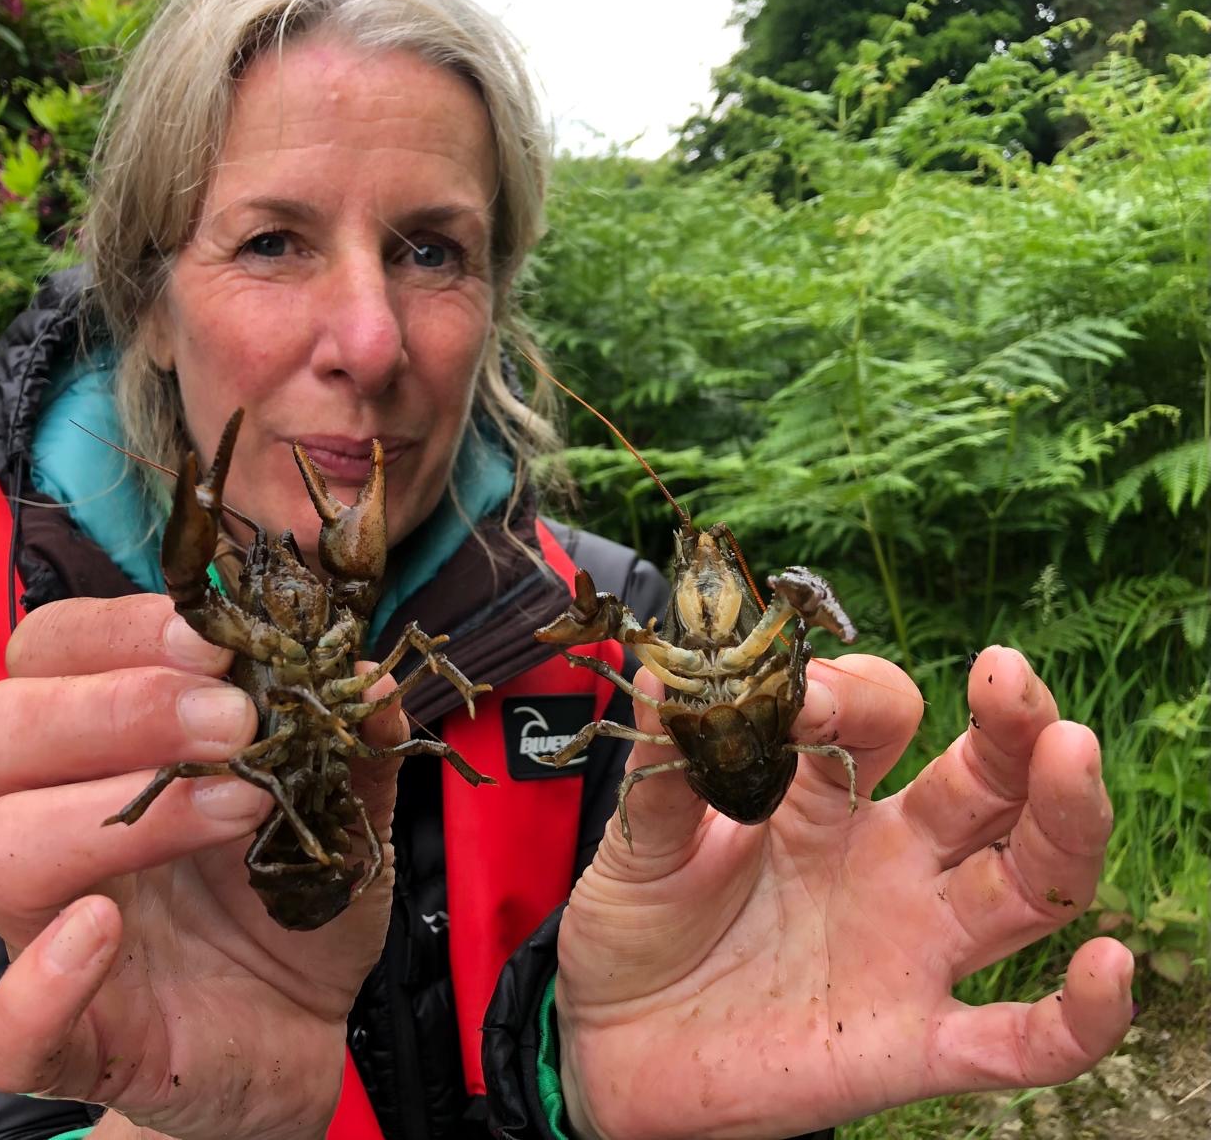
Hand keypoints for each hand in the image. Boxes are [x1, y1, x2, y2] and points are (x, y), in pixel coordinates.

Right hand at [0, 595, 403, 1139]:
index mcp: (99, 745)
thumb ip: (348, 743)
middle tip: (233, 720)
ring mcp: (45, 935)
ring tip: (234, 808)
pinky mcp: (69, 1045)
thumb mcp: (338, 804)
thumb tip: (371, 681)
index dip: (117, 631)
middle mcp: (50, 823)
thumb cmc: (290, 892)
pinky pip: (3, 1031)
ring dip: (109, 819)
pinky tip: (103, 935)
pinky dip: (39, 984)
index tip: (215, 641)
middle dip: (113, 708)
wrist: (298, 1027)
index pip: (49, 651)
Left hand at [556, 646, 1132, 1139]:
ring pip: (1027, 885)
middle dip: (1009, 728)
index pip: (881, 718)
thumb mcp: (638, 839)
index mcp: (822, 797)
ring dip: (1062, 822)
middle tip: (1009, 675)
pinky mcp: (913, 1045)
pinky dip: (1080, 1017)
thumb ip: (664, 764)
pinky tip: (1107, 967)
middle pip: (984, 786)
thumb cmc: (637, 927)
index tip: (794, 697)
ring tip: (1071, 752)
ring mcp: (910, 950)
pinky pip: (1024, 1042)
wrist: (611, 1046)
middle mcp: (886, 862)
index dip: (849, 697)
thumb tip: (660, 672)